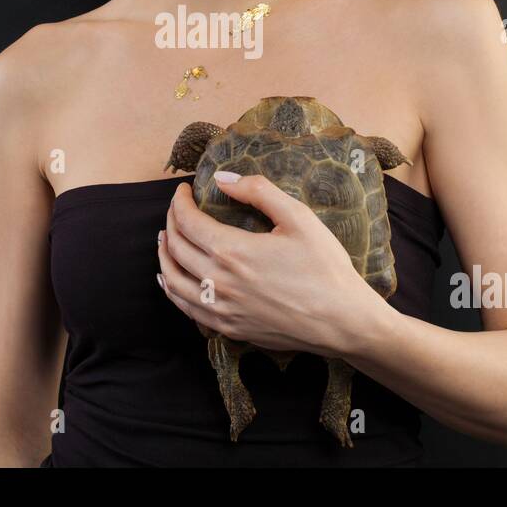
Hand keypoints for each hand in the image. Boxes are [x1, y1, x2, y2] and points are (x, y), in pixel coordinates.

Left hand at [155, 171, 388, 358]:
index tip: (183, 191)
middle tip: (176, 209)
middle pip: (176, 248)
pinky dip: (172, 289)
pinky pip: (186, 308)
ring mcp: (221, 310)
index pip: (188, 221)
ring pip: (173, 281)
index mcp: (233, 251)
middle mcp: (219, 282)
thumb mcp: (299, 217)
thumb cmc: (325, 267)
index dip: (179, 202)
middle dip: (171, 223)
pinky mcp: (228, 328)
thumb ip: (258, 191)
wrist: (343, 321)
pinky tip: (172, 280)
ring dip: (164, 255)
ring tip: (165, 239)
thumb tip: (223, 179)